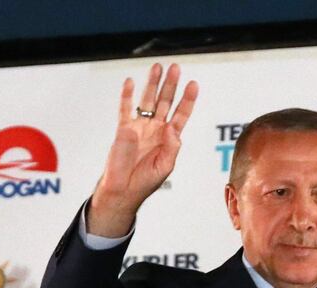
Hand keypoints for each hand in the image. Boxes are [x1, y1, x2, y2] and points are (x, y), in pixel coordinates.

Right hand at [89, 63, 198, 236]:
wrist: (124, 190)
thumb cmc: (146, 181)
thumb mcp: (165, 167)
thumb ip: (171, 147)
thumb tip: (172, 128)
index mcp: (169, 138)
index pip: (181, 114)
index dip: (188, 100)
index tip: (194, 84)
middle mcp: (155, 129)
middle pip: (165, 102)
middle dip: (171, 85)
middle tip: (175, 68)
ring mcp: (139, 127)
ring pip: (147, 101)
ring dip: (152, 84)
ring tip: (157, 67)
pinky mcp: (123, 130)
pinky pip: (125, 110)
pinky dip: (126, 96)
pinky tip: (130, 82)